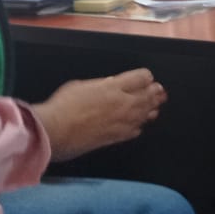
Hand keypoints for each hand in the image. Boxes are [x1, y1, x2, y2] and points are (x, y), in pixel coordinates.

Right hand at [32, 68, 167, 161]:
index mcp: (113, 87)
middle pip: (148, 96)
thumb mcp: (81, 85)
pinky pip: (135, 131)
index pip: (142, 78)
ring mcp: (122, 121)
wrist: (55, 131)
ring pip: (145, 114)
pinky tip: (139, 125)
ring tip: (155, 107)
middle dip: (155, 92)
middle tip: (159, 92)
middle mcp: (123, 103)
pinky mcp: (117, 137)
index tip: (147, 78)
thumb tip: (109, 85)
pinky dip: (138, 126)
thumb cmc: (62, 107)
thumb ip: (100, 85)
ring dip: (152, 109)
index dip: (146, 77)